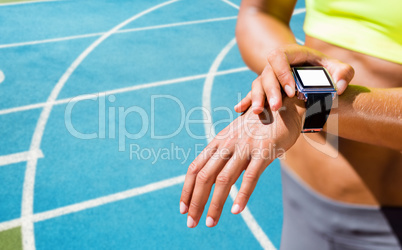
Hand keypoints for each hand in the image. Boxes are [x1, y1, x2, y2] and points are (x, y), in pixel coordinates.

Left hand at [180, 97, 305, 227]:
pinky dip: (242, 195)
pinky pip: (250, 176)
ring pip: (224, 180)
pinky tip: (236, 210)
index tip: (183, 209)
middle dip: (196, 202)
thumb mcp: (235, 139)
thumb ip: (224, 156)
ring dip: (215, 204)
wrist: (282, 108)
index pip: (195, 168)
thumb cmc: (257, 127)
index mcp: (217, 142)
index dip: (187, 190)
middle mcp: (227, 144)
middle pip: (204, 176)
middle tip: (191, 223)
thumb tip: (214, 180)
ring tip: (210, 223)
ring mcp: (244, 147)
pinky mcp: (263, 152)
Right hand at [234, 44, 354, 113]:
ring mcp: (269, 76)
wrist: (311, 69)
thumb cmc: (325, 68)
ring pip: (257, 84)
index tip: (292, 92)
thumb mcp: (337, 67)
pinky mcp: (265, 88)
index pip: (279, 58)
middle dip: (270, 91)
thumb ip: (344, 73)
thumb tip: (339, 88)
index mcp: (291, 54)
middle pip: (267, 74)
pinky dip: (246, 101)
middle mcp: (276, 65)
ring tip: (257, 112)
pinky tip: (238, 110)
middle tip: (276, 107)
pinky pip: (252, 93)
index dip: (283, 73)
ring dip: (256, 97)